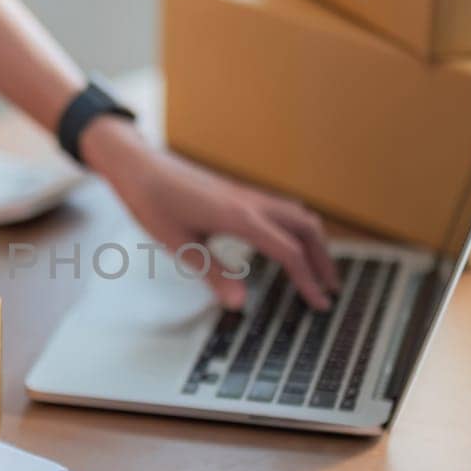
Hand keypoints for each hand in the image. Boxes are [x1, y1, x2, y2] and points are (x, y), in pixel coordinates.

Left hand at [82, 116, 339, 310]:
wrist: (139, 165)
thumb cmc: (153, 201)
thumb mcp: (179, 244)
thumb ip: (213, 275)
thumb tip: (240, 305)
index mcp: (240, 217)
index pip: (289, 251)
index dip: (308, 280)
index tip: (320, 303)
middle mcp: (251, 203)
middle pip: (307, 228)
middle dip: (324, 259)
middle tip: (331, 288)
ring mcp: (247, 195)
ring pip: (298, 215)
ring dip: (313, 242)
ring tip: (318, 269)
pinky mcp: (239, 194)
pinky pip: (281, 209)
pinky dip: (296, 229)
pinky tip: (289, 244)